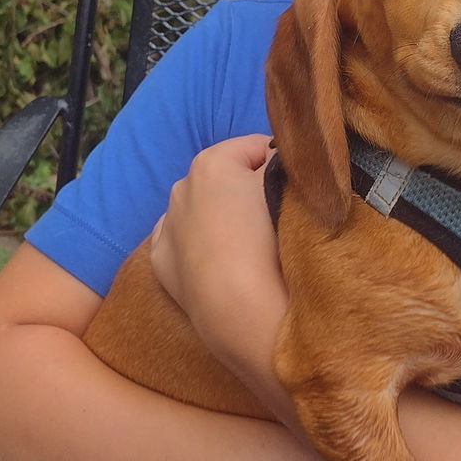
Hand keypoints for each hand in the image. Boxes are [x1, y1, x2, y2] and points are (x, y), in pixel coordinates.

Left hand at [150, 135, 291, 408]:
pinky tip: (220, 263)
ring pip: (203, 211)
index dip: (283, 166)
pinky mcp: (161, 265)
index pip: (258, 148)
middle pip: (227, 179)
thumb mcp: (294, 189)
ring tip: (253, 248)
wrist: (244, 312)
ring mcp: (168, 228)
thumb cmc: (273, 242)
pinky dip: (200, 246)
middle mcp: (181, 188)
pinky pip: (184, 243)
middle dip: (249, 191)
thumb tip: (284, 163)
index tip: (299, 191)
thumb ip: (289, 165)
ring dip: (224, 219)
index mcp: (212, 163)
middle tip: (279, 221)